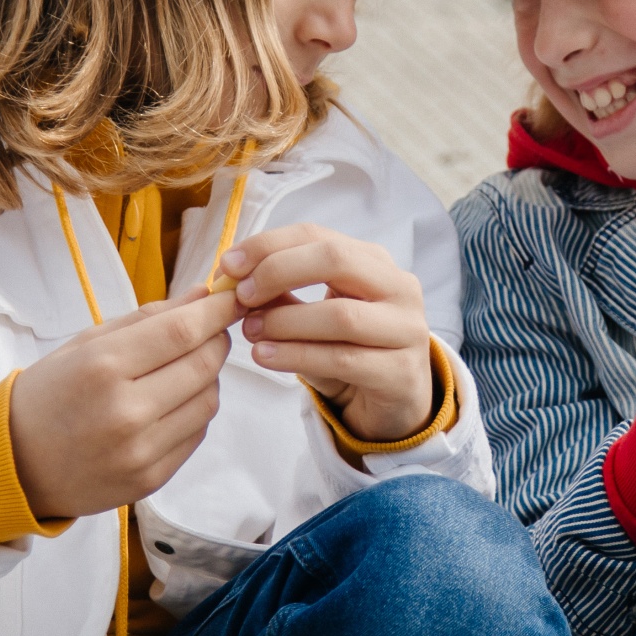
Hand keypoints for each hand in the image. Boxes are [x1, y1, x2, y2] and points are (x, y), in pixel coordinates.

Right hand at [7, 287, 241, 517]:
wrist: (16, 463)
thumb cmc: (49, 394)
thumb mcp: (86, 343)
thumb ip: (147, 318)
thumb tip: (203, 295)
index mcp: (102, 367)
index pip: (183, 331)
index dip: (217, 311)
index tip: (232, 297)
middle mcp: (125, 412)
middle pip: (204, 365)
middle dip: (217, 340)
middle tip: (210, 330)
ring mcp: (141, 451)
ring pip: (208, 401)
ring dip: (208, 377)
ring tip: (185, 367)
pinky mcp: (151, 479)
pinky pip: (196, 434)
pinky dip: (195, 410)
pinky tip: (174, 401)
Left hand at [222, 223, 435, 443]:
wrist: (394, 401)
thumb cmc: (350, 349)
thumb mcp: (314, 316)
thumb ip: (281, 295)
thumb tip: (234, 278)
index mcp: (374, 261)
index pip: (316, 235)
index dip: (268, 245)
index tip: (228, 265)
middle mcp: (399, 286)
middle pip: (336, 259)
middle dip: (278, 271)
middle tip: (241, 295)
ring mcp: (407, 329)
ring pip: (340, 315)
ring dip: (285, 321)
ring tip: (250, 331)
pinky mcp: (402, 372)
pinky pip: (343, 360)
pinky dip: (298, 356)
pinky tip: (266, 356)